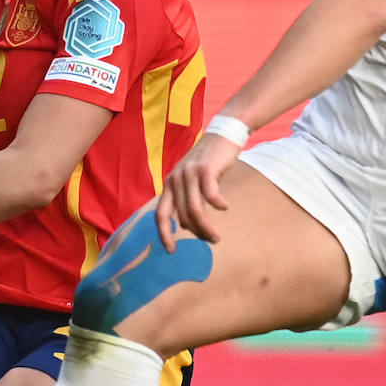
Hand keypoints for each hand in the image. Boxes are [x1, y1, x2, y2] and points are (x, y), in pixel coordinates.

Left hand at [154, 133, 240, 249]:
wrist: (222, 135)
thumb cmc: (208, 161)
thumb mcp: (191, 179)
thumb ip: (186, 198)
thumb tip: (187, 226)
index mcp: (169, 185)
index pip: (161, 214)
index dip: (164, 234)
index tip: (171, 251)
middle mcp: (176, 180)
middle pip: (184, 217)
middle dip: (198, 234)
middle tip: (212, 240)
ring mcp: (190, 174)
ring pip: (196, 211)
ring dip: (207, 227)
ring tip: (217, 236)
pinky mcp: (205, 169)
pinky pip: (211, 195)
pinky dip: (219, 204)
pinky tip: (225, 206)